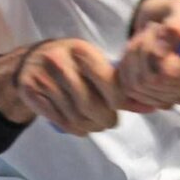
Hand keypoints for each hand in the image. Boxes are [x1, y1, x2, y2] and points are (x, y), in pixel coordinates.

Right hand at [0, 39, 121, 136]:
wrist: (31, 60)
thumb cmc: (72, 62)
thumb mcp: (93, 63)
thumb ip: (119, 84)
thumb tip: (149, 106)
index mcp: (82, 50)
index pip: (109, 83)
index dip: (119, 102)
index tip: (119, 106)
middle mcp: (61, 62)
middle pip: (91, 105)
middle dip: (106, 119)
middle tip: (109, 121)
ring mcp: (43, 77)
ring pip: (75, 116)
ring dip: (91, 127)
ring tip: (96, 125)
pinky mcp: (31, 92)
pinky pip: (60, 121)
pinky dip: (75, 129)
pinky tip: (80, 127)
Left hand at [117, 0, 179, 111]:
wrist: (156, 29)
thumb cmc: (172, 17)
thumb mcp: (178, 7)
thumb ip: (178, 19)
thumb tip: (173, 33)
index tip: (165, 34)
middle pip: (163, 77)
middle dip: (148, 48)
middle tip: (150, 29)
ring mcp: (176, 98)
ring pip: (143, 83)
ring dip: (135, 55)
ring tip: (142, 39)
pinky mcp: (155, 102)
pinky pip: (132, 90)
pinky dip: (126, 69)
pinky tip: (134, 57)